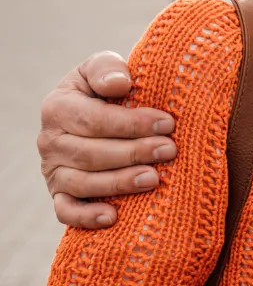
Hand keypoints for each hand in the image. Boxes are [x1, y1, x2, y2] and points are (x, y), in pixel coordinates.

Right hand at [39, 52, 176, 228]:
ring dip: (119, 183)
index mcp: (58, 107)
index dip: (132, 123)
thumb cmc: (107, 87)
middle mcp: (50, 141)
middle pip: (91, 153)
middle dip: (134, 152)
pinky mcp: (60, 194)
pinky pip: (67, 211)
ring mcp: (53, 171)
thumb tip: (119, 84)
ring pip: (82, 183)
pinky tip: (113, 217)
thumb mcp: (104, 68)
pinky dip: (87, 217)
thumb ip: (107, 68)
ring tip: (154, 178)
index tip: (167, 123)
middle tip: (170, 150)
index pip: (95, 120)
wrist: (99, 111)